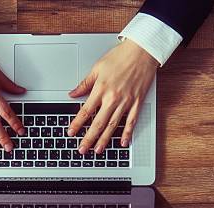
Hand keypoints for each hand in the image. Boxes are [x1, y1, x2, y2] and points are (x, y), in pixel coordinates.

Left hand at [68, 39, 158, 153]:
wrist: (142, 50)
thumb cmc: (121, 56)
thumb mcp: (97, 67)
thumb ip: (84, 84)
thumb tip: (72, 94)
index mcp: (101, 89)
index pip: (85, 111)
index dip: (77, 124)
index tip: (71, 133)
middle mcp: (113, 98)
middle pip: (98, 123)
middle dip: (89, 138)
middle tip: (82, 150)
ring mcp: (126, 101)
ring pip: (113, 125)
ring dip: (105, 139)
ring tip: (98, 150)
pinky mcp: (138, 102)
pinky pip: (131, 121)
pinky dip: (127, 133)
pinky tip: (122, 142)